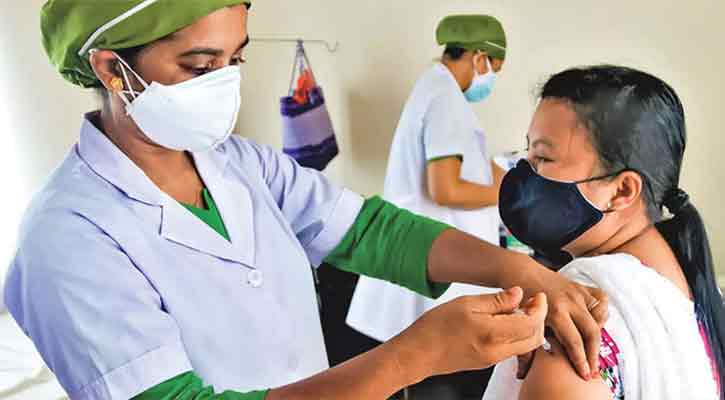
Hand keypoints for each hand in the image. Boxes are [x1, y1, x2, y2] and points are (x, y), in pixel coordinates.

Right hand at [392, 287, 546, 382]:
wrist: (418, 353)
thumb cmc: (434, 328)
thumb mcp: (465, 303)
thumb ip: (495, 300)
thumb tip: (517, 293)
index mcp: (492, 333)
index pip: (531, 323)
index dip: (540, 308)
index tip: (537, 295)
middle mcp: (496, 351)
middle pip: (535, 338)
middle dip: (539, 318)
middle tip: (533, 301)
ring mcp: (493, 359)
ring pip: (526, 345)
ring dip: (529, 327)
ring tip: (518, 308)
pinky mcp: (488, 362)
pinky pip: (512, 349)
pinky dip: (518, 335)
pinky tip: (506, 321)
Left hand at [518, 268, 608, 380]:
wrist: (522, 274)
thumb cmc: (521, 300)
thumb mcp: (523, 324)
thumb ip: (525, 348)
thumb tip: (522, 373)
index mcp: (554, 311)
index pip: (574, 341)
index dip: (581, 361)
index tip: (585, 374)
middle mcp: (570, 301)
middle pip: (592, 332)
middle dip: (594, 354)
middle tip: (593, 370)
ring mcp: (578, 293)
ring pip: (600, 316)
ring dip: (598, 334)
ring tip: (592, 348)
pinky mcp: (582, 287)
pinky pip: (601, 300)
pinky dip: (601, 312)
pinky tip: (594, 323)